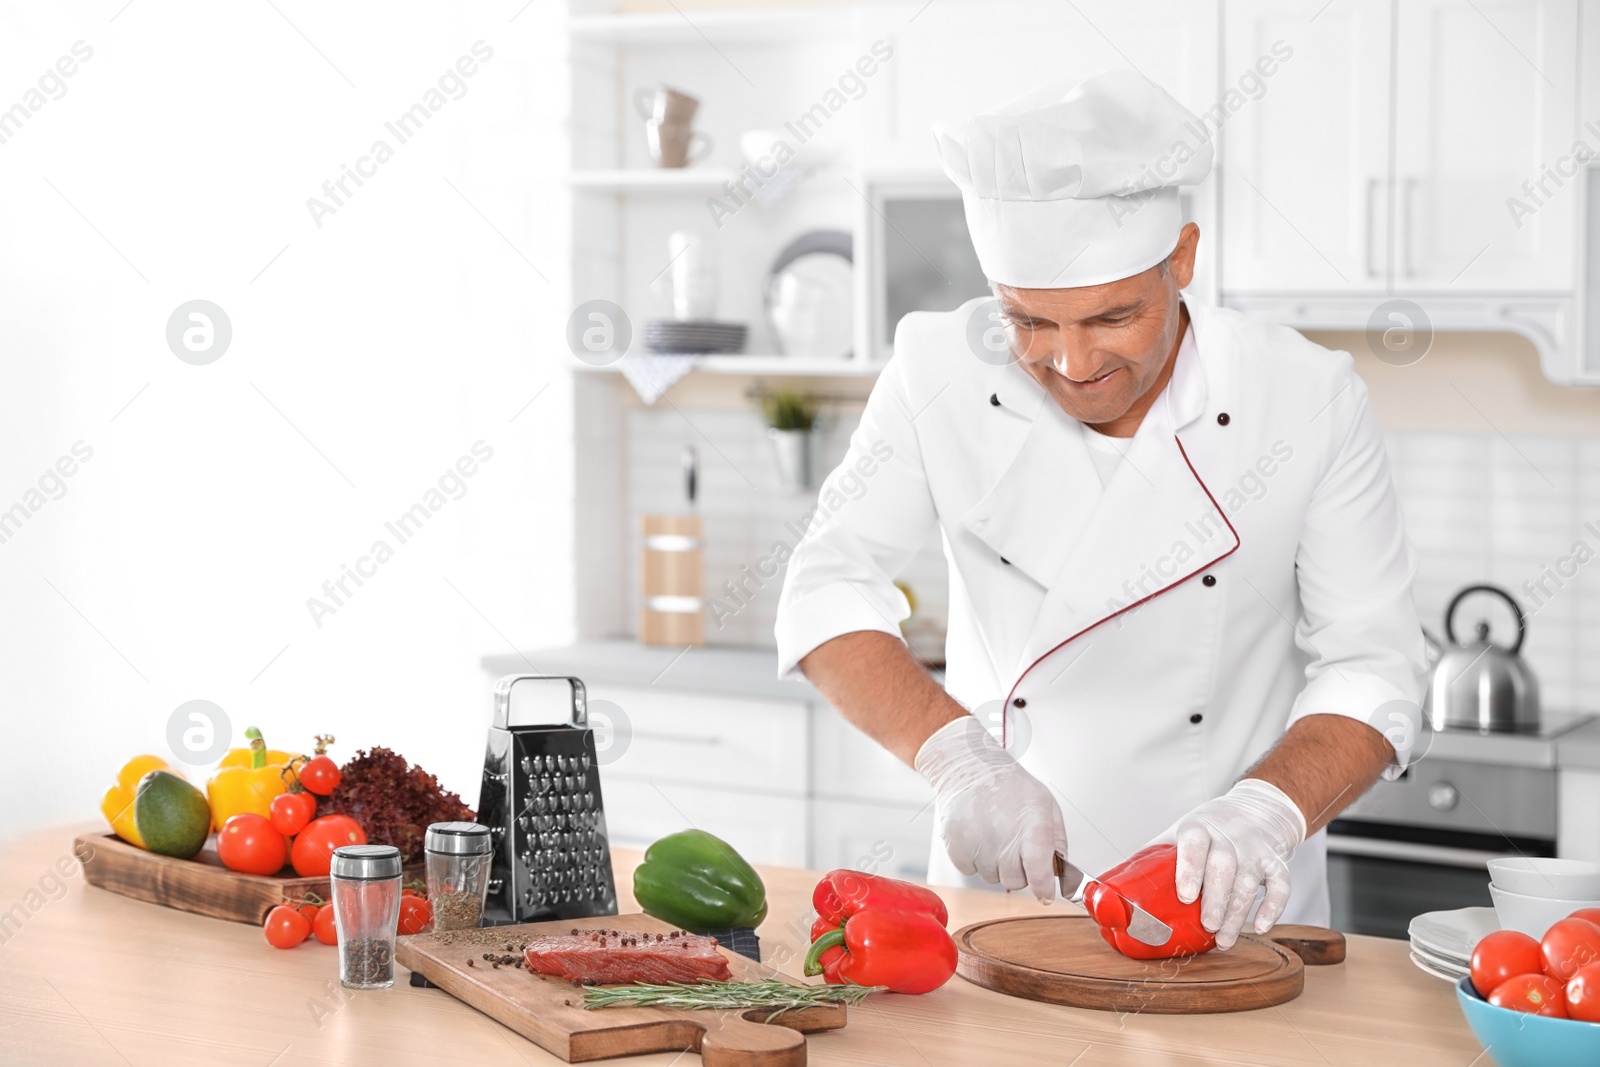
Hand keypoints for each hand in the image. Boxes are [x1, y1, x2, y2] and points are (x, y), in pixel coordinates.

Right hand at [914, 716, 1067, 904]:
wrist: (969, 768)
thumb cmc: (1009, 786)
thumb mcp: (1046, 805)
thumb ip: (1058, 842)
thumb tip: (1064, 878)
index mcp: (1031, 825)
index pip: (1039, 871)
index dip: (1043, 887)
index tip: (1044, 893)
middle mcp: (1004, 836)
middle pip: (1015, 881)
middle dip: (1018, 869)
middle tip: (1013, 843)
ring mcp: (977, 843)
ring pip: (992, 877)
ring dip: (995, 863)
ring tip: (993, 833)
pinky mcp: (956, 847)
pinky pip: (970, 870)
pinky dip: (974, 858)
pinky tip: (977, 835)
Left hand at [1159, 778, 1305, 949]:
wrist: (1256, 810)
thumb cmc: (1208, 829)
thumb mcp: (1179, 833)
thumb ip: (1155, 857)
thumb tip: (1115, 888)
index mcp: (1199, 827)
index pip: (1194, 843)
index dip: (1190, 868)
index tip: (1185, 895)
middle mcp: (1229, 837)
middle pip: (1224, 867)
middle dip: (1216, 899)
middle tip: (1206, 925)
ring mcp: (1255, 850)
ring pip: (1249, 882)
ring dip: (1237, 914)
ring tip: (1223, 940)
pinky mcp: (1276, 862)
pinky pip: (1281, 884)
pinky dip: (1273, 907)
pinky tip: (1261, 927)